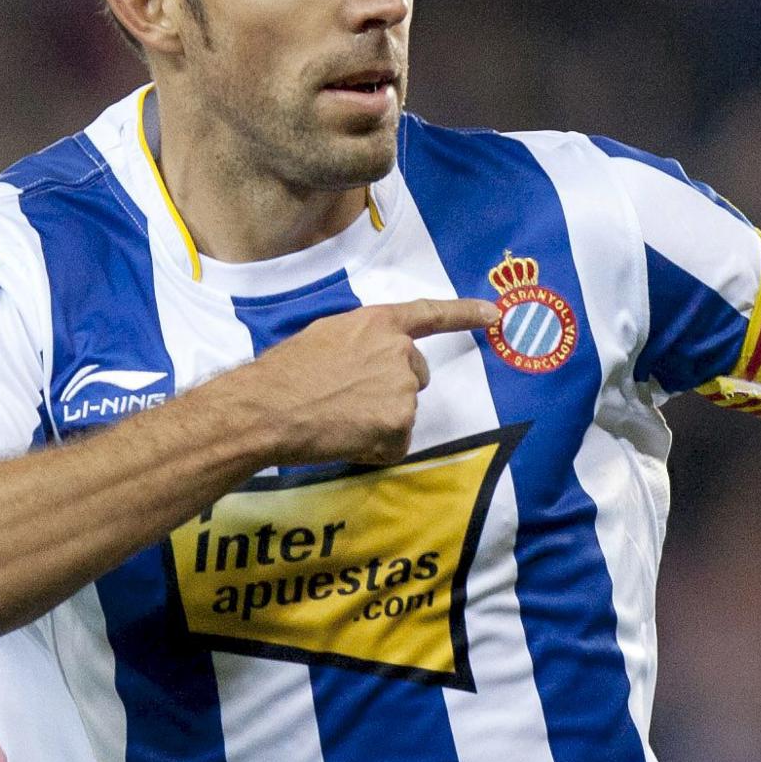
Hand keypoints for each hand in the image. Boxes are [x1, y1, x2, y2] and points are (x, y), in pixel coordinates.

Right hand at [243, 297, 498, 465]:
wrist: (266, 408)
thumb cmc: (283, 373)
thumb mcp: (325, 338)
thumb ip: (360, 342)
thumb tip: (368, 362)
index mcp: (378, 324)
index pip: (431, 314)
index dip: (465, 314)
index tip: (494, 315)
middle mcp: (399, 353)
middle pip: (416, 376)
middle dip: (392, 389)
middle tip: (349, 398)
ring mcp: (403, 391)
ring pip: (402, 412)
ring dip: (379, 420)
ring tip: (338, 418)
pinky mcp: (399, 426)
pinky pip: (395, 443)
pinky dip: (375, 448)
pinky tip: (345, 438)